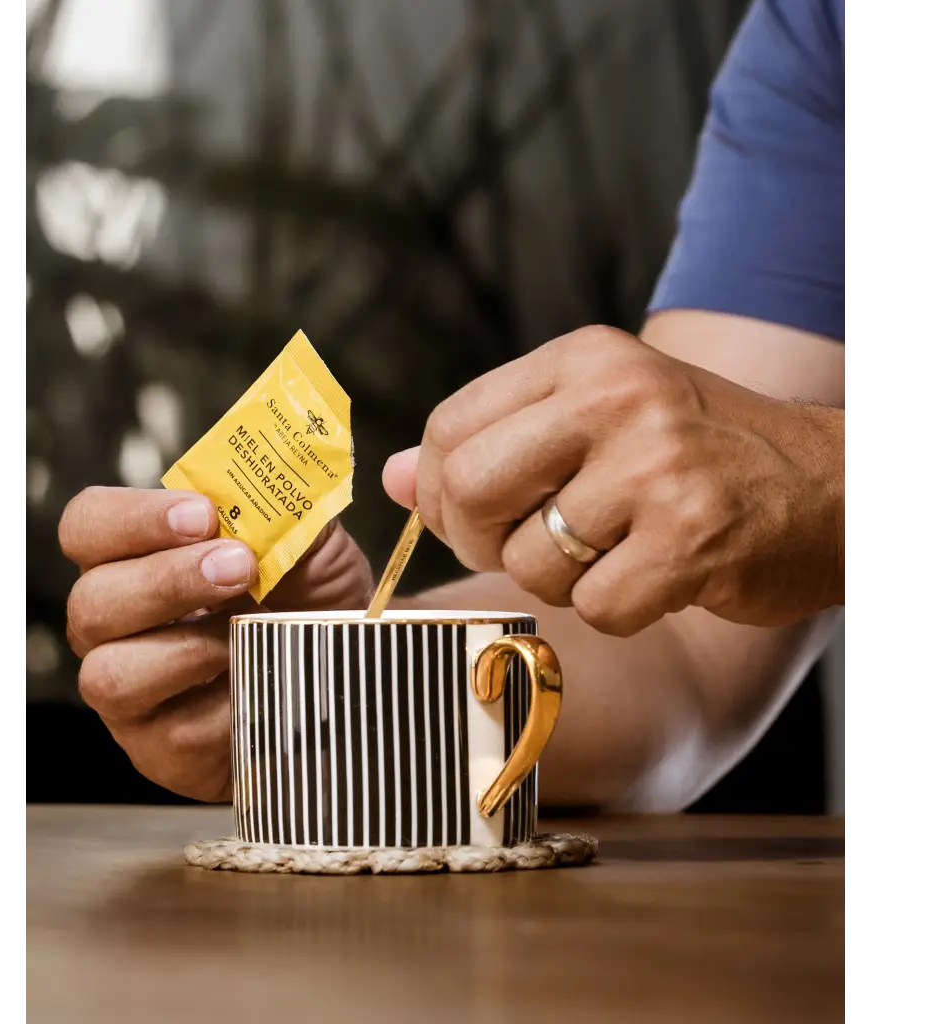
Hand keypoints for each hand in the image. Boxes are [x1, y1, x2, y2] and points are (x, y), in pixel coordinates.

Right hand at [58, 487, 372, 800]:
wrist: (347, 676)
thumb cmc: (311, 601)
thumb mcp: (312, 545)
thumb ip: (290, 509)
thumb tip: (282, 473)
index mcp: (139, 559)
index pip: (89, 525)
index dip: (134, 518)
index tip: (203, 514)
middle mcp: (117, 625)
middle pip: (91, 599)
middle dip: (166, 580)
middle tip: (239, 567)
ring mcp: (131, 693)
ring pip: (110, 674)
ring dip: (189, 647)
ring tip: (252, 631)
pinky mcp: (161, 750)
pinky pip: (173, 732)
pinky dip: (228, 705)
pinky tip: (265, 684)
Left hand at [383, 325, 843, 635]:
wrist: (831, 485)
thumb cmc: (700, 454)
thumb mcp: (596, 421)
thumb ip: (494, 441)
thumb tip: (391, 480)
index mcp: (585, 360)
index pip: (450, 426)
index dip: (439, 488)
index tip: (471, 514)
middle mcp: (618, 398)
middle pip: (467, 486)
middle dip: (477, 538)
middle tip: (523, 545)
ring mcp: (657, 466)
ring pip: (530, 561)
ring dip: (560, 580)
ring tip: (615, 552)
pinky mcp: (692, 538)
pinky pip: (596, 607)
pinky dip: (616, 611)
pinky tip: (657, 577)